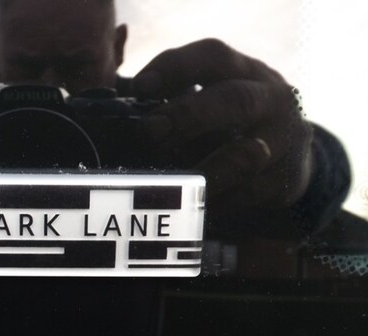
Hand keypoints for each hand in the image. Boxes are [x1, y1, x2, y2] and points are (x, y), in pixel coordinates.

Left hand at [133, 39, 312, 210]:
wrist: (290, 157)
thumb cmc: (233, 122)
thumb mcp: (212, 98)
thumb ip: (175, 98)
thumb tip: (123, 109)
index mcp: (246, 71)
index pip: (213, 56)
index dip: (174, 68)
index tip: (140, 88)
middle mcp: (272, 99)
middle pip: (235, 100)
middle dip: (188, 115)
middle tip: (151, 130)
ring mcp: (285, 140)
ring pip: (245, 155)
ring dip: (203, 169)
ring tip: (172, 178)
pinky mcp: (286, 179)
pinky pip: (247, 193)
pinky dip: (216, 200)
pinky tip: (192, 201)